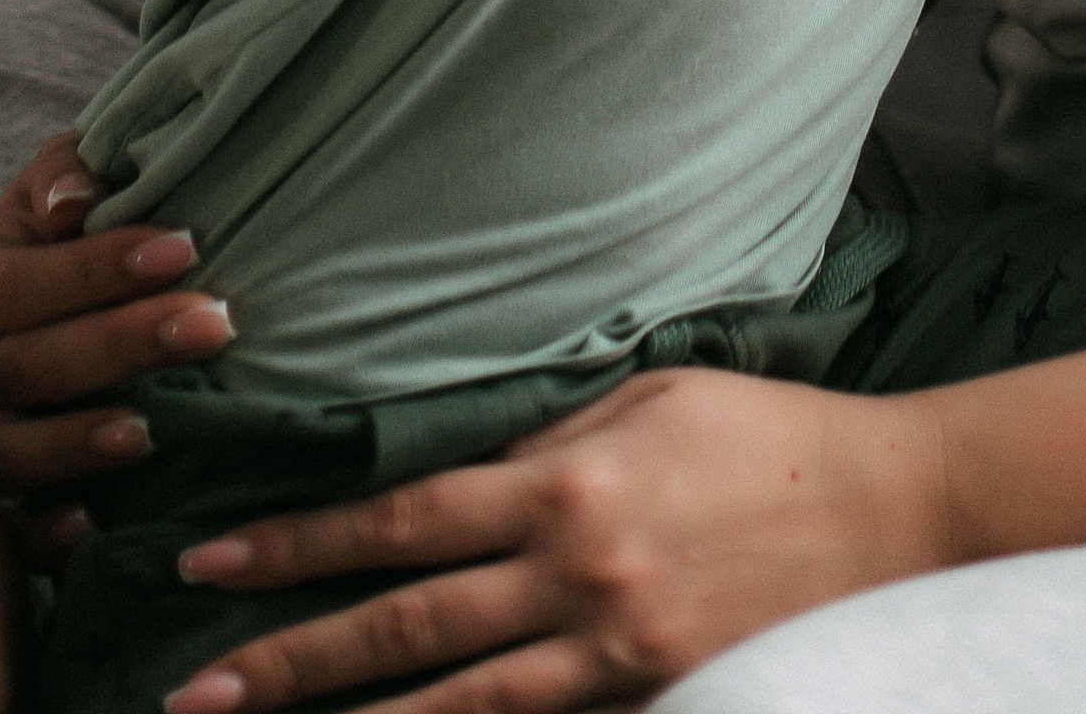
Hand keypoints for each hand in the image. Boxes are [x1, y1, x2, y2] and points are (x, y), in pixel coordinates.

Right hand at [0, 132, 235, 549]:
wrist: (77, 289)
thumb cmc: (86, 222)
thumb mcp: (71, 179)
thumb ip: (70, 174)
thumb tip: (72, 204)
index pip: (26, 283)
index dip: (100, 267)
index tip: (186, 245)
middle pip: (32, 367)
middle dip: (124, 344)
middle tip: (213, 321)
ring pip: (11, 454)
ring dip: (77, 443)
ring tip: (149, 430)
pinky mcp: (15, 501)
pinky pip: (12, 534)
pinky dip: (42, 537)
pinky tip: (91, 526)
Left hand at [158, 366, 949, 713]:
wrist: (892, 513)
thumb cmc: (763, 433)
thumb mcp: (644, 402)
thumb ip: (547, 445)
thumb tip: (463, 481)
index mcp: (565, 482)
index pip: (401, 520)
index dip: (302, 544)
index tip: (212, 559)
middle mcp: (576, 575)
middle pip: (404, 626)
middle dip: (289, 656)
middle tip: (193, 691)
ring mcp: (614, 653)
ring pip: (453, 707)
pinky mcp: (654, 699)